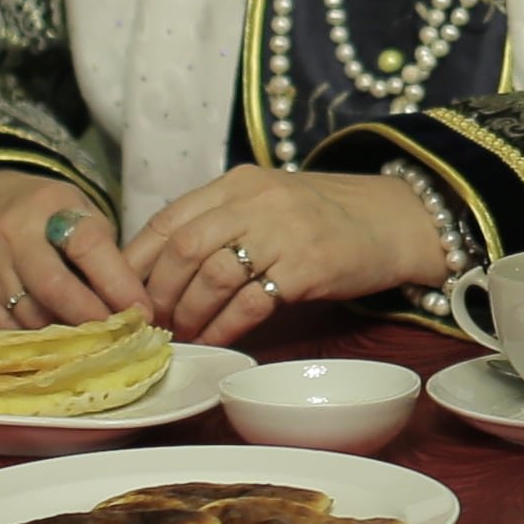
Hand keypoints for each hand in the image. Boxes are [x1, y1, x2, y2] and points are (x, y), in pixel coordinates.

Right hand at [0, 170, 152, 331]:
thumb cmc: (45, 217)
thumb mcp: (79, 213)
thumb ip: (104, 253)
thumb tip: (135, 309)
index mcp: (50, 205)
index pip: (89, 246)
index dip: (119, 284)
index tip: (143, 313)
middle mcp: (12, 233)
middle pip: (56, 288)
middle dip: (92, 319)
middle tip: (119, 339)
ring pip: (33, 317)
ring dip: (67, 337)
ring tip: (93, 345)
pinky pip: (8, 331)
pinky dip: (35, 343)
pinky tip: (55, 346)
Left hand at [121, 167, 453, 345]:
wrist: (398, 221)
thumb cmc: (327, 218)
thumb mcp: (269, 203)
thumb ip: (221, 222)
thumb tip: (159, 272)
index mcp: (239, 183)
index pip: (168, 219)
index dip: (137, 262)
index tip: (125, 295)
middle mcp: (257, 201)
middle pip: (183, 249)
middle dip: (159, 293)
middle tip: (153, 323)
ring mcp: (284, 232)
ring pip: (212, 276)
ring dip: (189, 314)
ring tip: (184, 334)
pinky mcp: (308, 267)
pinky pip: (250, 303)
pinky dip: (225, 327)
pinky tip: (218, 339)